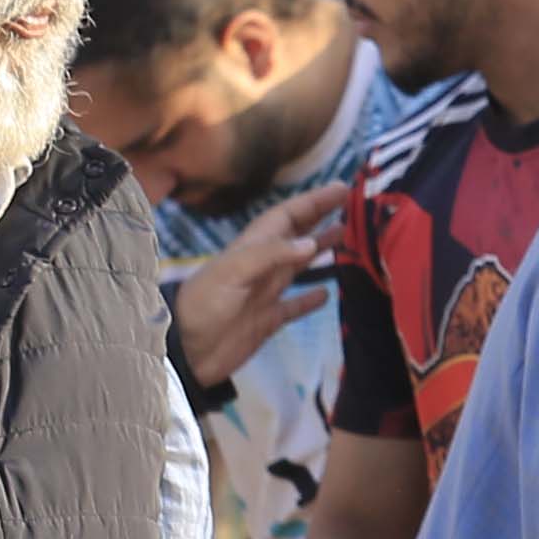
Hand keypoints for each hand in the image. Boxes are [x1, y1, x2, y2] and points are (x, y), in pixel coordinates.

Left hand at [170, 179, 349, 390]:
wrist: (186, 350)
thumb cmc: (205, 305)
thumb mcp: (233, 272)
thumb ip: (271, 255)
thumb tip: (312, 243)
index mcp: (252, 248)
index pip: (287, 216)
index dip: (313, 202)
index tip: (342, 189)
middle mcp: (261, 266)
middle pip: (296, 235)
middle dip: (320, 218)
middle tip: (353, 207)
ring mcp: (265, 293)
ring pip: (299, 266)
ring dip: (320, 251)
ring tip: (346, 239)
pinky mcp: (268, 320)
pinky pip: (294, 305)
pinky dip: (311, 299)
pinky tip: (328, 294)